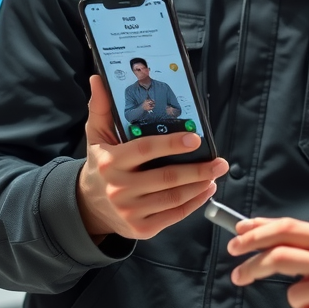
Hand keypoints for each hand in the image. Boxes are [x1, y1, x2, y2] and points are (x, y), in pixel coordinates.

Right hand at [77, 75, 228, 239]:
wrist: (88, 205)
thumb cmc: (101, 163)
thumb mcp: (96, 135)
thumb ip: (101, 108)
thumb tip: (99, 79)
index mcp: (111, 162)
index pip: (146, 149)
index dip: (173, 144)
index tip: (195, 138)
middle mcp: (119, 189)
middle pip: (167, 178)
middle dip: (198, 169)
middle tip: (220, 161)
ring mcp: (130, 212)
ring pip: (173, 199)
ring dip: (200, 186)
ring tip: (215, 173)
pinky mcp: (141, 228)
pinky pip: (173, 216)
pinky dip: (194, 204)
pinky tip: (205, 190)